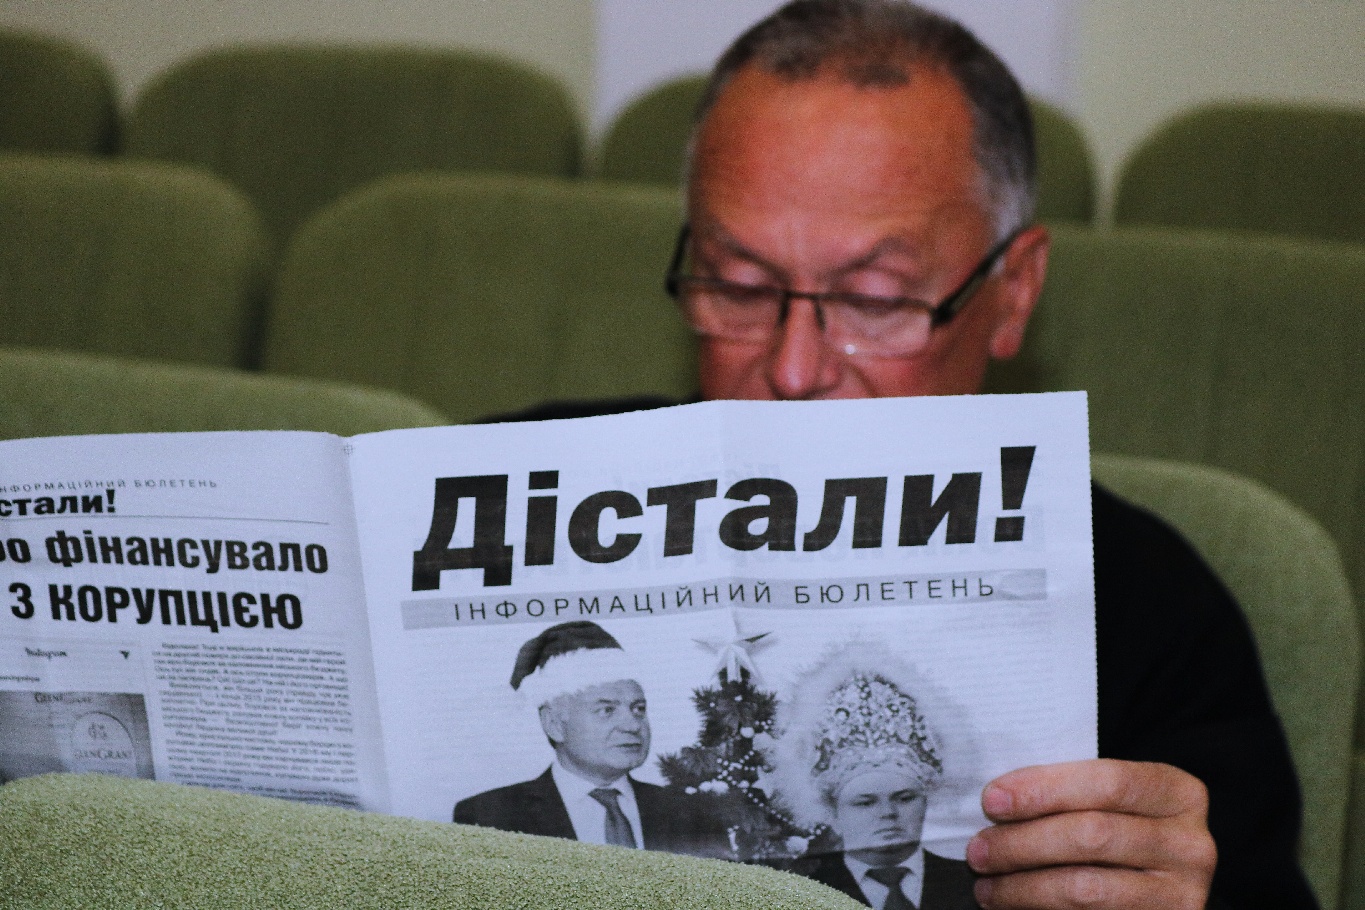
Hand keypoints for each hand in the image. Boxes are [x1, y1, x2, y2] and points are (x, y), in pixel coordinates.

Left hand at [965, 759, 1215, 909]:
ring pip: (1087, 888)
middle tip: (978, 850)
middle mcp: (1192, 844)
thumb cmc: (1114, 826)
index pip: (1108, 782)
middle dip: (1023, 843)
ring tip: (985, 885)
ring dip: (1024, 887)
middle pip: (1093, 836)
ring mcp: (1183, 895)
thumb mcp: (1106, 799)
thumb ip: (1068, 791)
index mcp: (1179, 792)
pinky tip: (1012, 906)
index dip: (1044, 789)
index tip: (992, 800)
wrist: (1153, 880)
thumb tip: (996, 800)